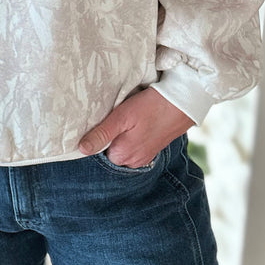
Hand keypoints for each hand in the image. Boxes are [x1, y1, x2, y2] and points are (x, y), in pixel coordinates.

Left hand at [78, 87, 192, 166]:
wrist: (183, 102)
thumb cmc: (151, 106)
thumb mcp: (122, 117)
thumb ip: (102, 134)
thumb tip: (82, 149)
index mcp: (123, 156)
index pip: (97, 152)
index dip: (96, 137)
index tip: (100, 123)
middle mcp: (133, 162)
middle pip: (110, 151)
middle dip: (109, 137)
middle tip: (113, 118)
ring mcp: (144, 157)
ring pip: (122, 148)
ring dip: (120, 136)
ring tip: (126, 120)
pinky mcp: (152, 150)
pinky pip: (134, 146)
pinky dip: (131, 136)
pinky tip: (135, 124)